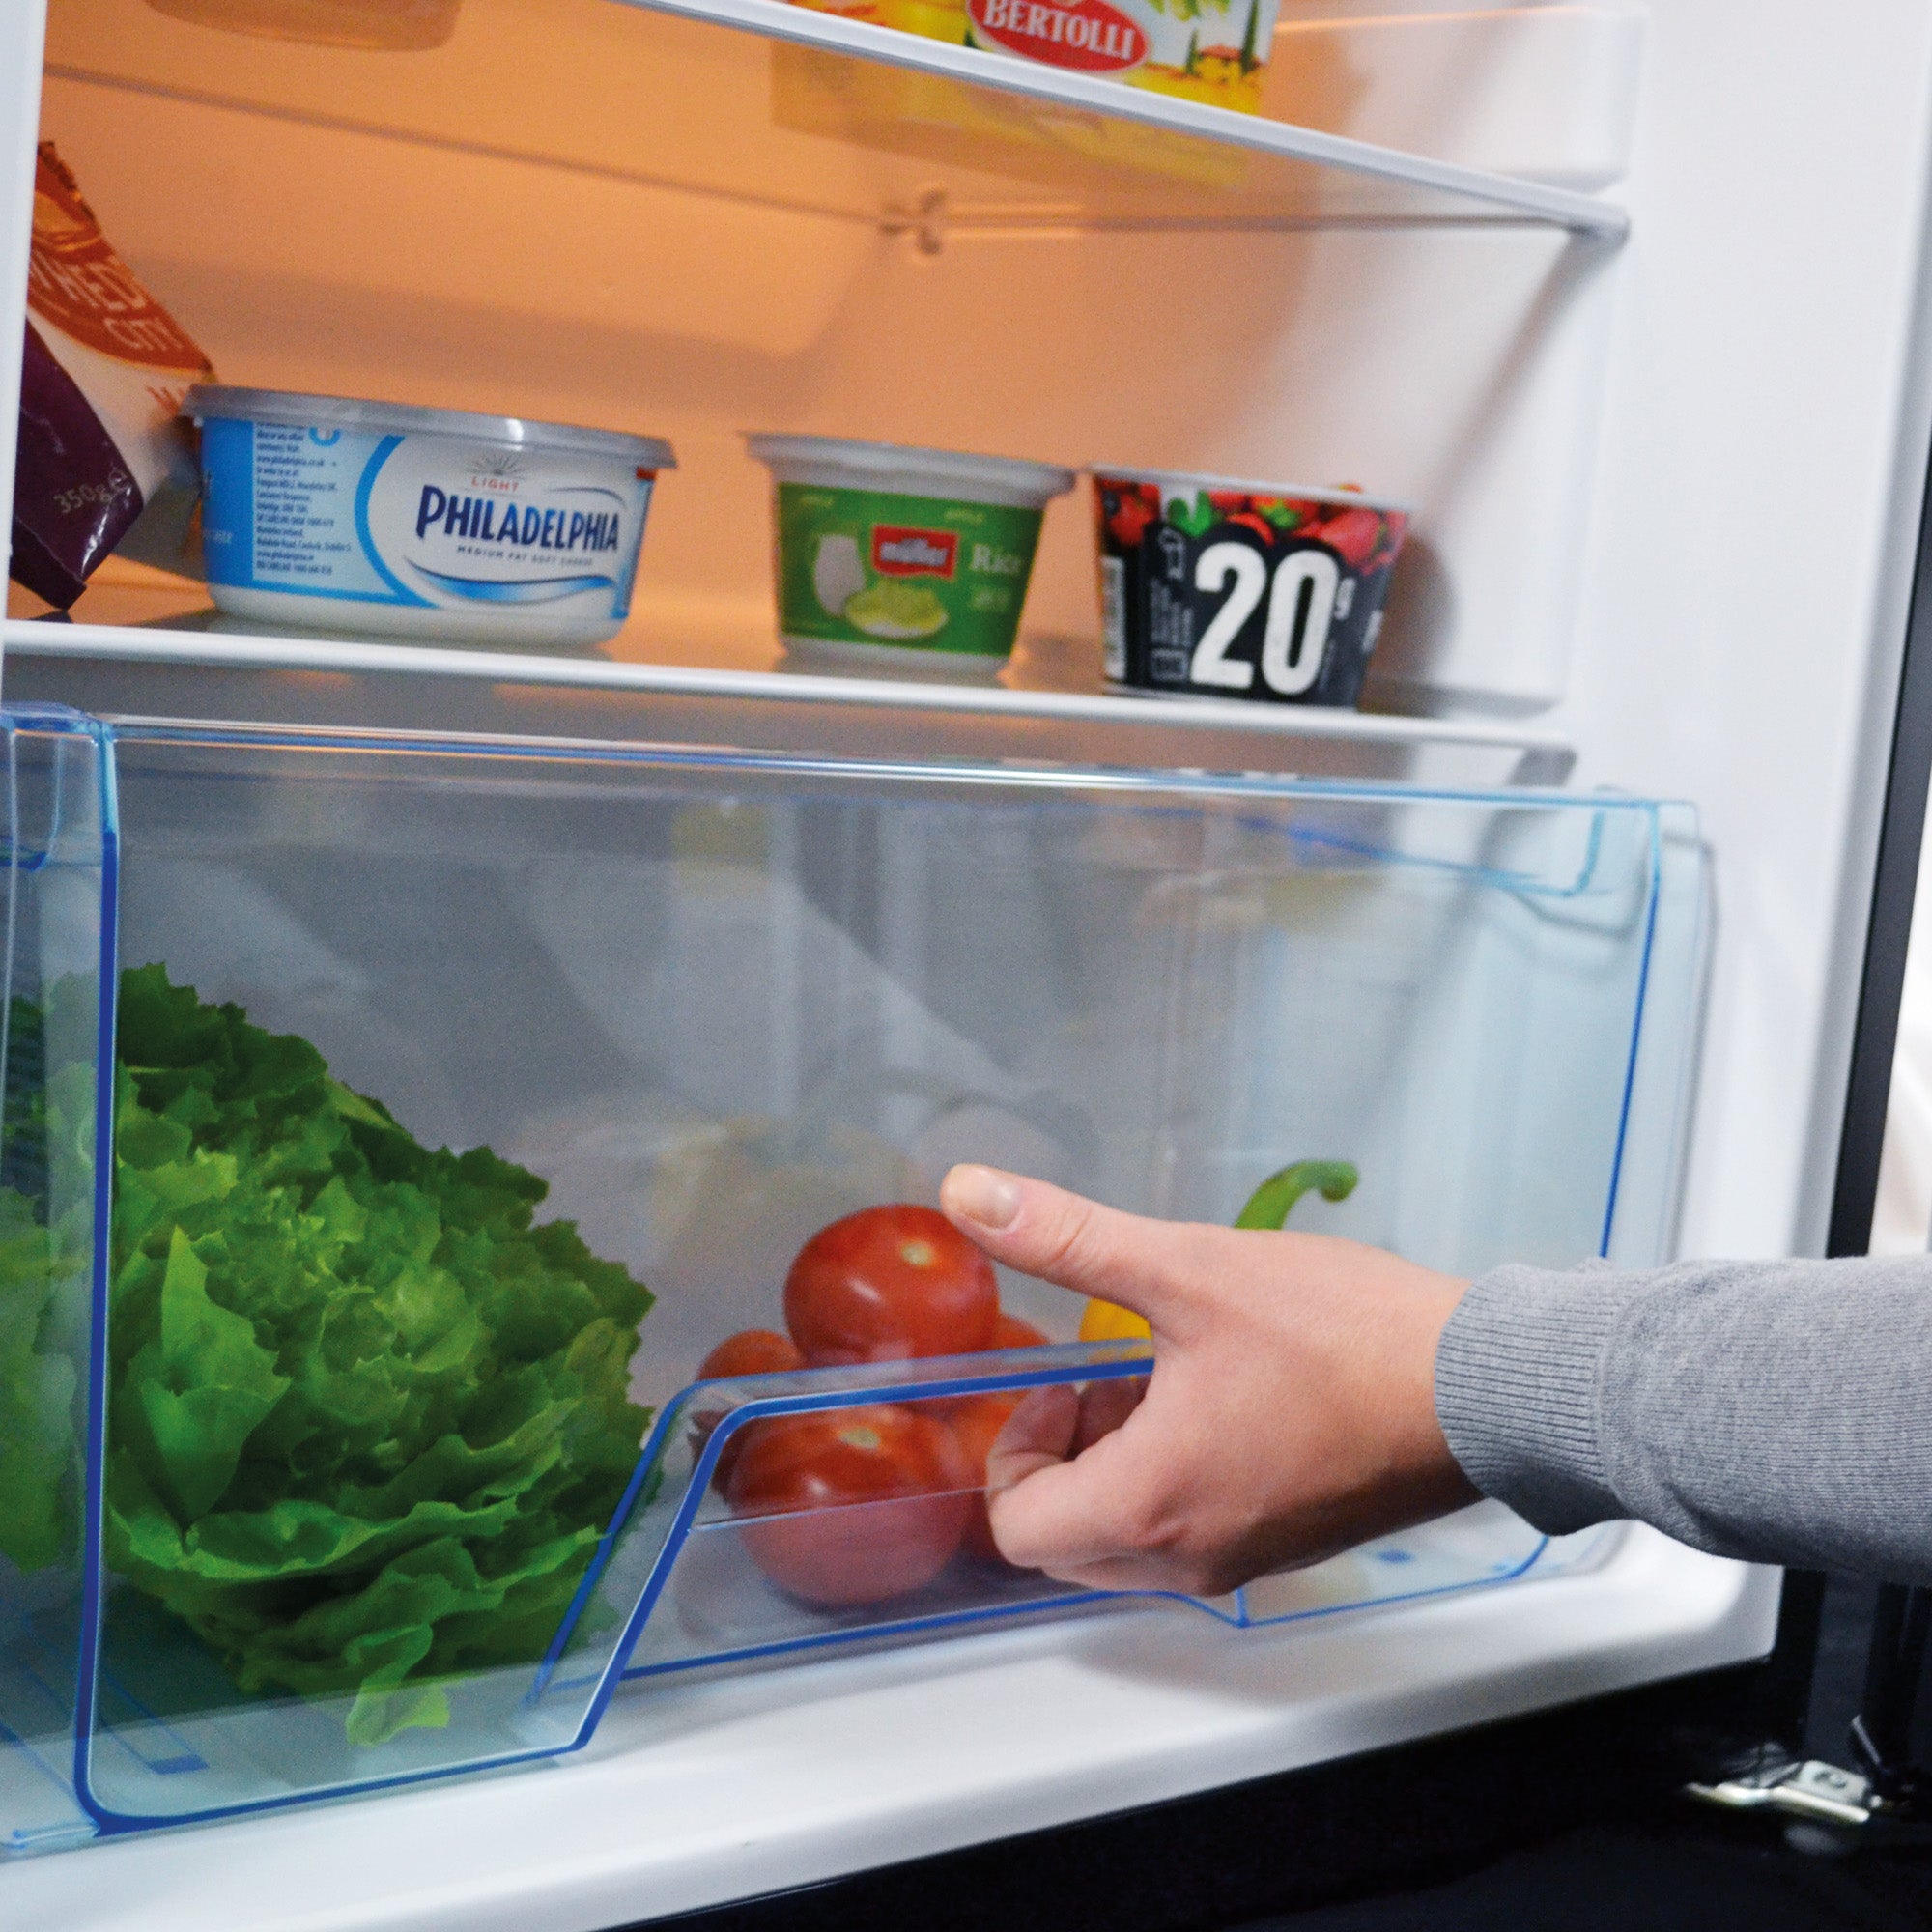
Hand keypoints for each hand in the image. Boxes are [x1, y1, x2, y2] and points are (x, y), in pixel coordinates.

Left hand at [938, 1165, 1477, 1595]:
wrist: (1485, 1387)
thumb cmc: (1342, 1334)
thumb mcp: (1188, 1267)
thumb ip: (1067, 1235)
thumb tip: (967, 1193)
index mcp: (1149, 1505)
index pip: (1018, 1527)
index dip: (1012, 1451)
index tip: (1063, 1379)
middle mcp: (1190, 1556)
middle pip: (1067, 1543)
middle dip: (1062, 1459)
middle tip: (1104, 1378)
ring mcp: (1245, 1559)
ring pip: (1131, 1544)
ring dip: (1119, 1466)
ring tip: (1166, 1375)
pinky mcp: (1289, 1544)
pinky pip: (1193, 1535)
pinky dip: (1176, 1481)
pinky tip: (1224, 1395)